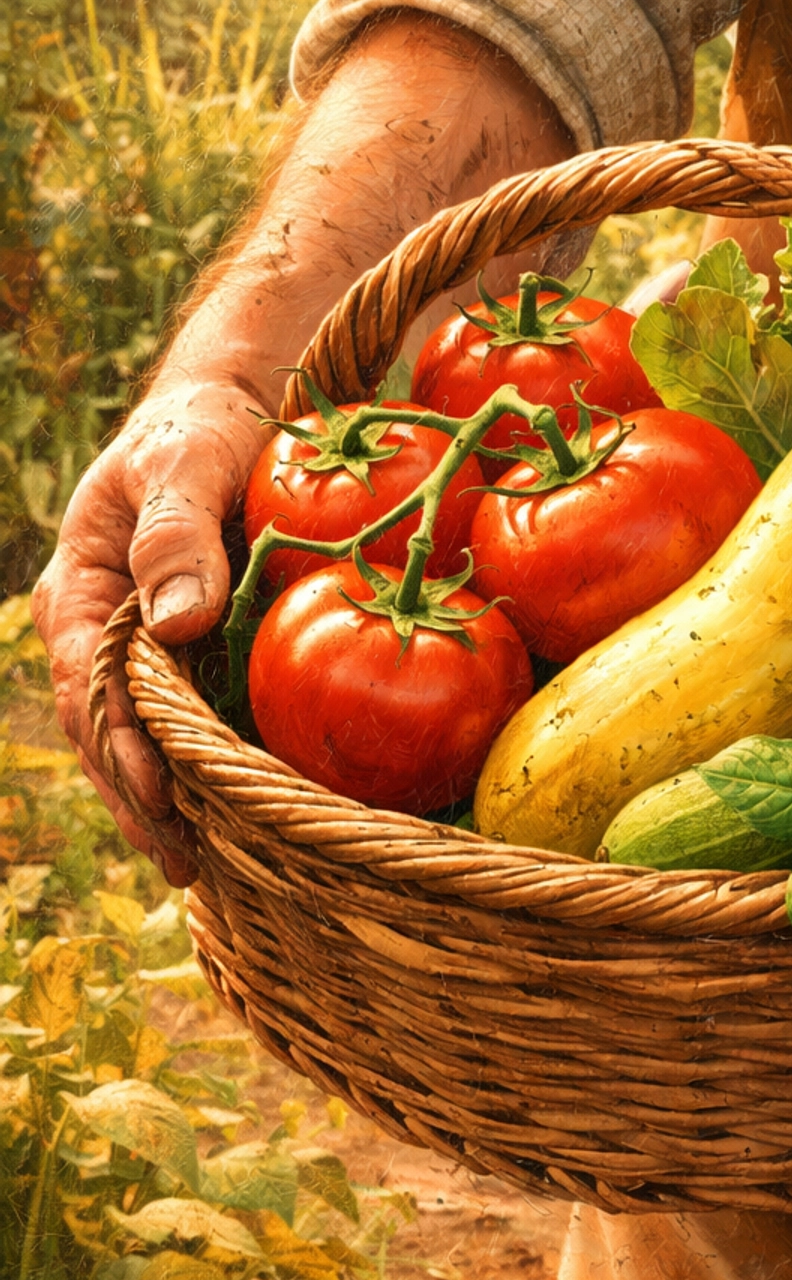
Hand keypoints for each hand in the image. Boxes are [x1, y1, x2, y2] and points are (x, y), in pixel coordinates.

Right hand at [32, 382, 271, 883]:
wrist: (224, 413)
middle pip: (101, 728)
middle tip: (182, 862)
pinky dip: (193, 772)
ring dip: (161, 802)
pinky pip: (175, 722)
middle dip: (136, 797)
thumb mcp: (187, 462)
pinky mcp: (177, 656)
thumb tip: (174, 622)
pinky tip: (225, 819)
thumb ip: (175, 533)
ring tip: (198, 866)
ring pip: (134, 737)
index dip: (119, 744)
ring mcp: (133, 647)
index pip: (86, 682)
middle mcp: (95, 628)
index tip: (159, 795)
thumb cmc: (200, 429)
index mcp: (78, 586)